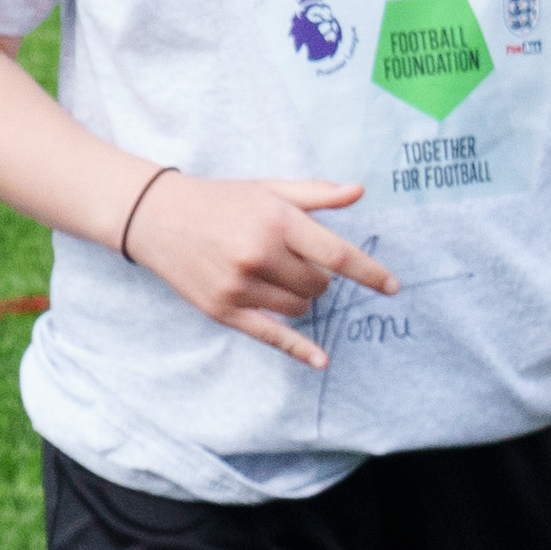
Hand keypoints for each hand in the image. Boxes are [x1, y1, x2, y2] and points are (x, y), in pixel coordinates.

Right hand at [122, 170, 397, 371]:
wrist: (156, 218)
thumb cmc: (220, 200)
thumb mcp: (268, 189)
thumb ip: (315, 194)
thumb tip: (359, 192)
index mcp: (276, 221)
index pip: (336, 255)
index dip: (370, 273)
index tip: (393, 287)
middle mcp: (259, 255)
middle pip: (319, 286)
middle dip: (319, 278)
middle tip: (295, 261)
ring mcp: (240, 286)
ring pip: (299, 308)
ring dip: (301, 298)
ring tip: (276, 277)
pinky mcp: (223, 310)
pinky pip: (272, 335)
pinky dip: (299, 349)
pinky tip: (321, 360)